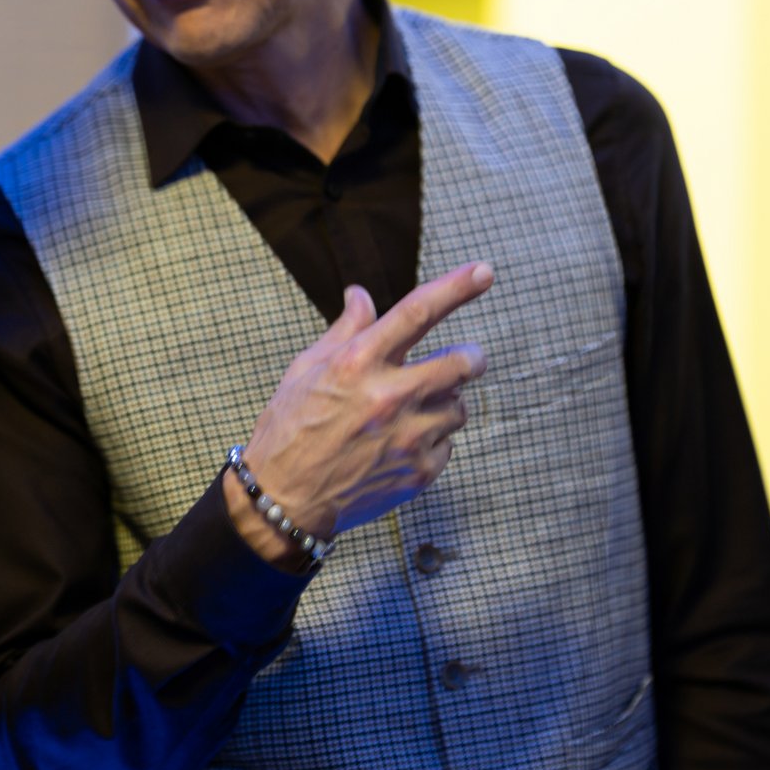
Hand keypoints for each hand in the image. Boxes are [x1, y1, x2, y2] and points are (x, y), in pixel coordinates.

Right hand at [226, 262, 492, 563]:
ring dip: (446, 401)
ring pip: (459, 405)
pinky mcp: (419, 471)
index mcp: (357, 362)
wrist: (285, 498)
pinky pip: (448, 443)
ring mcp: (408, 436)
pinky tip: (403, 443)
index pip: (417, 312)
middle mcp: (388, 395)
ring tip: (415, 410)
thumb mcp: (306, 368)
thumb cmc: (290, 427)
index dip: (456, 288)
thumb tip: (361, 295)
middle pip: (462, 362)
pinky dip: (434, 439)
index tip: (484, 271)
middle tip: (467, 359)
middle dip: (471, 357)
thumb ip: (345, 330)